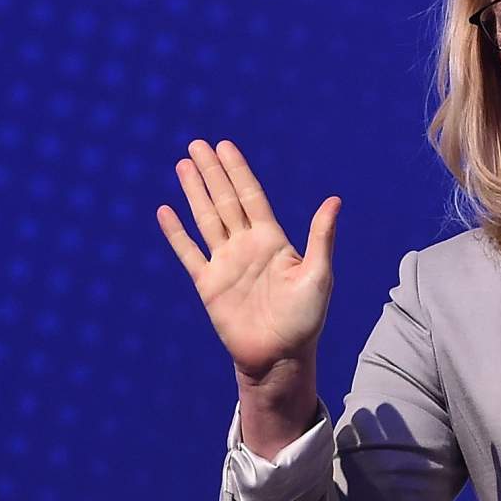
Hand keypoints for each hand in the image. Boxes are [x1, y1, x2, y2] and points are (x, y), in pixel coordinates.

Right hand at [157, 139, 340, 380]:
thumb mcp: (319, 274)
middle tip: (196, 144)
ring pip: (205, 219)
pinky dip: (176, 233)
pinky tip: (166, 211)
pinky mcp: (208, 285)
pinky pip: (189, 253)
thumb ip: (321, 237)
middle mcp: (247, 246)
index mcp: (273, 240)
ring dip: (193, 192)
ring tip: (183, 166)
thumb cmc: (306, 318)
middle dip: (211, 172)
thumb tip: (334, 200)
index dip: (238, 171)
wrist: (280, 356)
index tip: (225, 146)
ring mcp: (225, 264)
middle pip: (224, 200)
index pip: (251, 196)